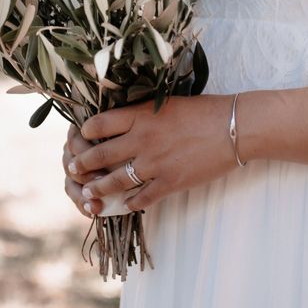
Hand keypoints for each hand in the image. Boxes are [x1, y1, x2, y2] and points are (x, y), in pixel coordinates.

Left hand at [66, 94, 240, 211]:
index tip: (82, 137)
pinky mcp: (170, 182)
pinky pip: (142, 197)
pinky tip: (126, 204)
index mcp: (140, 115)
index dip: (85, 132)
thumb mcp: (167, 102)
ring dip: (99, 188)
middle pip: (100, 154)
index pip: (99, 124)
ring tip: (90, 192)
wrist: (234, 128)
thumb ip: (143, 112)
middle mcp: (141, 139)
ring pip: (115, 180)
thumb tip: (122, 119)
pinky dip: (130, 203)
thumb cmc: (204, 110)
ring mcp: (155, 163)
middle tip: (73, 169)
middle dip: (82, 164)